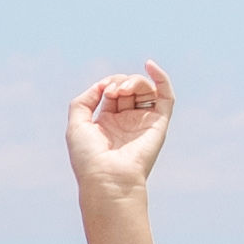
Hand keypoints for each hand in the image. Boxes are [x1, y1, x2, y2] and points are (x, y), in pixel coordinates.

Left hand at [67, 62, 173, 209]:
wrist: (107, 178)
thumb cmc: (89, 157)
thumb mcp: (76, 124)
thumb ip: (85, 100)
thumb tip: (104, 85)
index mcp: (108, 123)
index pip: (113, 93)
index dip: (108, 84)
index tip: (103, 91)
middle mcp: (128, 122)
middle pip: (130, 89)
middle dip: (121, 82)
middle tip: (114, 93)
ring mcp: (144, 122)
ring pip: (147, 89)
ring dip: (135, 82)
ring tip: (123, 91)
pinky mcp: (159, 124)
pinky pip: (166, 97)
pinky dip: (161, 78)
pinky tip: (150, 65)